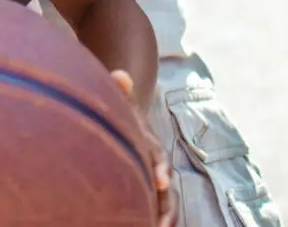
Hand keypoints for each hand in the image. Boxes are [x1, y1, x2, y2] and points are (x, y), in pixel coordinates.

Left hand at [112, 71, 175, 226]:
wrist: (127, 121)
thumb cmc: (121, 113)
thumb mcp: (121, 101)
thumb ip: (121, 90)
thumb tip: (121, 75)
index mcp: (151, 146)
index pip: (159, 158)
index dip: (160, 167)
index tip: (161, 179)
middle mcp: (157, 166)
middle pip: (167, 189)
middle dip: (166, 205)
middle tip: (161, 222)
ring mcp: (153, 181)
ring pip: (164, 204)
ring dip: (163, 217)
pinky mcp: (146, 192)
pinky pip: (153, 209)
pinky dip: (153, 219)